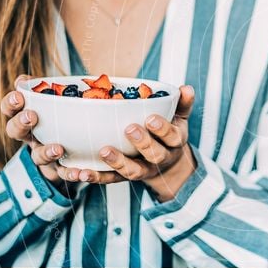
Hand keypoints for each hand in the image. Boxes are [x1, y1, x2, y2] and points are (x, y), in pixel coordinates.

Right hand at [1, 74, 75, 193]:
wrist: (78, 148)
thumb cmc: (64, 117)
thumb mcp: (58, 99)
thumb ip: (47, 87)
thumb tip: (26, 78)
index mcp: (27, 116)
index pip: (10, 108)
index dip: (10, 103)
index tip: (19, 95)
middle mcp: (31, 137)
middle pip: (15, 132)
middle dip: (20, 123)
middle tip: (31, 116)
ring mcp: (43, 155)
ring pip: (37, 156)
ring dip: (46, 152)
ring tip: (58, 148)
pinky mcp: (59, 170)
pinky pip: (63, 174)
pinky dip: (70, 173)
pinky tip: (80, 171)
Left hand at [55, 85, 197, 201]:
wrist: (168, 165)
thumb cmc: (169, 134)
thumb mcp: (179, 118)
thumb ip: (182, 104)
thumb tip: (185, 88)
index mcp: (174, 142)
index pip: (172, 137)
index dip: (162, 129)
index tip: (150, 118)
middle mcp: (160, 159)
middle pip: (155, 155)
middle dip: (142, 143)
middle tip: (129, 129)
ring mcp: (143, 170)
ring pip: (133, 171)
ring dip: (118, 162)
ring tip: (104, 151)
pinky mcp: (124, 178)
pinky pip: (111, 179)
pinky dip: (97, 177)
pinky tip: (82, 172)